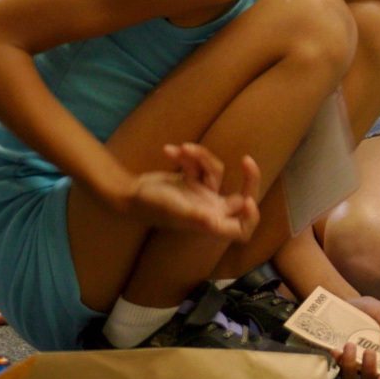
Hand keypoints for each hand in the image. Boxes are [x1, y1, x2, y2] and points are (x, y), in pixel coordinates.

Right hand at [110, 143, 259, 241]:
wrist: (129, 193)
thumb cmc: (150, 206)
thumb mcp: (173, 209)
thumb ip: (194, 216)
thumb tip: (213, 222)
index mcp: (211, 221)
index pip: (242, 229)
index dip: (250, 218)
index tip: (248, 200)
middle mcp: (211, 209)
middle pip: (243, 196)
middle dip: (247, 178)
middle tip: (247, 161)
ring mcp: (203, 195)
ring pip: (216, 172)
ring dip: (201, 158)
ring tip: (182, 149)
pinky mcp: (193, 181)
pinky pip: (200, 164)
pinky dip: (187, 157)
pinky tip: (170, 151)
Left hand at [333, 296, 379, 378]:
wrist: (351, 303)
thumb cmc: (373, 311)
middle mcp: (372, 362)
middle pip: (371, 377)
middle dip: (370, 371)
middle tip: (369, 353)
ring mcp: (355, 361)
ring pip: (353, 374)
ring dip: (351, 364)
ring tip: (350, 345)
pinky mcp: (342, 357)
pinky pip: (339, 364)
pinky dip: (338, 358)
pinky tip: (336, 349)